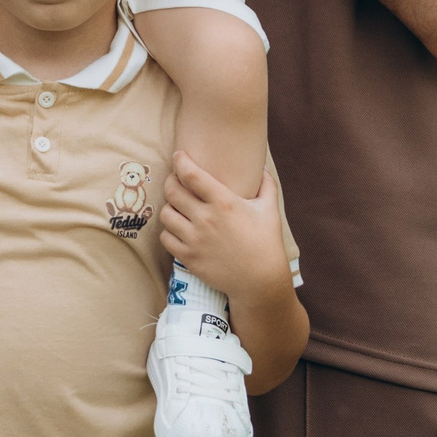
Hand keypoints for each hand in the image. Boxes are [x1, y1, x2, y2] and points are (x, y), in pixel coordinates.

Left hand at [156, 154, 286, 310]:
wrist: (260, 281)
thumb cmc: (266, 243)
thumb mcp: (270, 210)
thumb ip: (266, 185)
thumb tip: (263, 168)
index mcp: (224, 202)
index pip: (191, 174)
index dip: (180, 160)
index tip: (180, 155)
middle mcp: (206, 219)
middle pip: (172, 191)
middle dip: (171, 181)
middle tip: (176, 180)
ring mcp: (194, 240)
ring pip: (166, 214)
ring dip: (169, 207)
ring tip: (177, 206)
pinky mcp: (188, 257)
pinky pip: (166, 237)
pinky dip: (169, 230)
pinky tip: (178, 228)